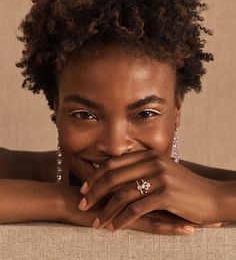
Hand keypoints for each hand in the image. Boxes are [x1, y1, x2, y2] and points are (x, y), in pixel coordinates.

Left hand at [78, 150, 222, 230]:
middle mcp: (152, 162)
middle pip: (113, 177)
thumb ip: (143, 169)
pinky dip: (122, 220)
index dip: (96, 176)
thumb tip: (117, 177)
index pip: (114, 163)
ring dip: (106, 210)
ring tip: (96, 223)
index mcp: (148, 155)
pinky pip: (136, 209)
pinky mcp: (165, 195)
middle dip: (94, 192)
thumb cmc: (185, 187)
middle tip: (82, 206)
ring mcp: (159, 177)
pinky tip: (114, 228)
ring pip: (122, 194)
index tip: (84, 188)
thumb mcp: (163, 171)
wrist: (212, 196)